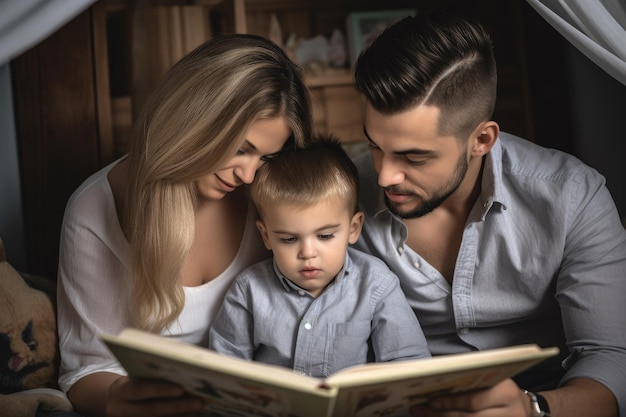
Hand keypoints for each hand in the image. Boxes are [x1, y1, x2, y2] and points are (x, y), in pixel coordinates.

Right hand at [104, 376, 204, 416]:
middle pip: (150, 410)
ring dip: (179, 416)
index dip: (159, 389)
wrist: (113, 401)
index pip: (139, 389)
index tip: (180, 389)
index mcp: (120, 390)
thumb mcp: (134, 376)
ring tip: (197, 410)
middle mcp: (121, 409)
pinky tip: (189, 415)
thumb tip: (182, 367)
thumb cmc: (131, 382)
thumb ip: (151, 374)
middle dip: (176, 406)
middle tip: (198, 402)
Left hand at [410, 379, 529, 416]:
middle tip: (421, 410)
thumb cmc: (504, 390)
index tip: (431, 401)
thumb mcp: (495, 379)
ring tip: (424, 416)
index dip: (451, 403)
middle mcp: (509, 412)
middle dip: (442, 415)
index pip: (474, 401)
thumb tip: (440, 378)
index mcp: (506, 392)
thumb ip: (473, 378)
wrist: (527, 410)